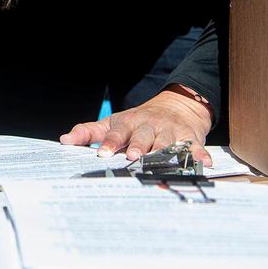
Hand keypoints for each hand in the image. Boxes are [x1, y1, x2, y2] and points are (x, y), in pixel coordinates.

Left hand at [59, 90, 213, 165]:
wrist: (175, 105)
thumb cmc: (137, 121)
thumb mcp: (112, 122)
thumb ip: (89, 132)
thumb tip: (64, 141)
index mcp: (128, 123)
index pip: (117, 132)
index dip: (109, 142)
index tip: (101, 153)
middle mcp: (149, 126)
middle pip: (143, 136)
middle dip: (138, 146)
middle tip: (132, 158)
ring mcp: (169, 130)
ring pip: (168, 141)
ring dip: (165, 152)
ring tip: (164, 163)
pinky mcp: (189, 136)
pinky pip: (195, 146)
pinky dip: (199, 154)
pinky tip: (204, 163)